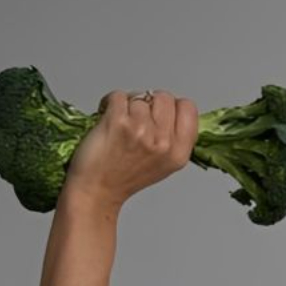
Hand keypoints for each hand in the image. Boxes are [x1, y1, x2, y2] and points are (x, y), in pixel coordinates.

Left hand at [62, 90, 197, 208]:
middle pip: (164, 97)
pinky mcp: (118, 122)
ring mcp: (141, 130)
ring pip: (140, 96)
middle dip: (150, 102)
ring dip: (128, 104)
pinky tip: (107, 116)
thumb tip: (176, 111)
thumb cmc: (125, 178)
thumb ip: (177, 139)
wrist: (97, 189)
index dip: (173, 106)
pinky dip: (110, 102)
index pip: (188, 108)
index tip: (160, 113)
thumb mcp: (166, 164)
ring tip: (120, 121)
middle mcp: (163, 142)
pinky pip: (118, 96)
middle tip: (138, 116)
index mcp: (179, 152)